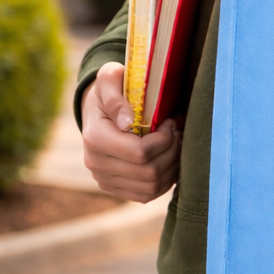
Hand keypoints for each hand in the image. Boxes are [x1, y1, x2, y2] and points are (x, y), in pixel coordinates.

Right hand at [81, 62, 180, 201]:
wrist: (98, 109)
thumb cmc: (110, 89)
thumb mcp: (109, 79)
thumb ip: (115, 97)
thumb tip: (127, 122)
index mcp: (95, 138)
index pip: (140, 153)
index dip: (164, 140)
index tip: (170, 122)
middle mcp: (96, 164)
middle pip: (150, 172)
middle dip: (172, 152)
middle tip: (178, 133)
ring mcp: (105, 180)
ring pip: (152, 187)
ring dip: (172, 167)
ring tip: (176, 145)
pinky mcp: (116, 188)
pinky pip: (148, 194)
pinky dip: (165, 180)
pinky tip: (169, 160)